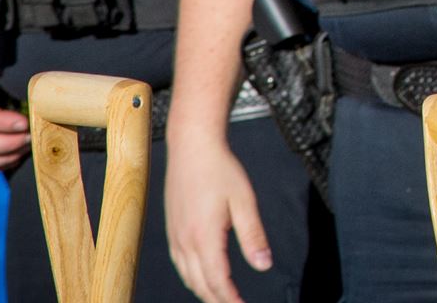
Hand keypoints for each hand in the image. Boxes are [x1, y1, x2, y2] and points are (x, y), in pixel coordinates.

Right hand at [166, 121, 270, 302]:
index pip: (217, 280)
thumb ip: (253, 236)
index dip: (230, 299)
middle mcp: (185, 242)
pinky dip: (192, 277)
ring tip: (222, 298)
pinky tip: (202, 277)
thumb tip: (264, 266)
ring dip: (204, 291)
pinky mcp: (172, 230)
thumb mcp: (244, 201)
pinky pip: (180, 264)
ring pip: (188, 277)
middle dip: (217, 299)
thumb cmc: (221, 170)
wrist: (191, 147)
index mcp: (204, 237)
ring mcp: (175, 237)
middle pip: (200, 284)